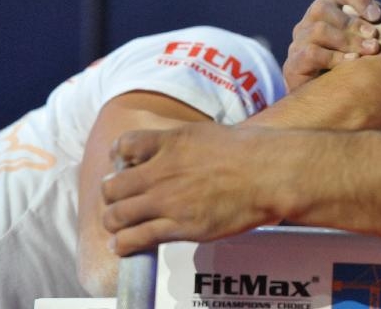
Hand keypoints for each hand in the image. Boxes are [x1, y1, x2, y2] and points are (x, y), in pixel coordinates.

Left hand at [102, 123, 282, 255]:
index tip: (123, 166)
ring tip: (117, 225)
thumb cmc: (250, 151)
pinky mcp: (179, 226)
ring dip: (113, 221)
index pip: (124, 146)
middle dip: (112, 194)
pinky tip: (122, 246)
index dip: (119, 158)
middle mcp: (161, 171)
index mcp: (170, 142)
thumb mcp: (208, 134)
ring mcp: (167, 200)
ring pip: (117, 215)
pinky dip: (123, 244)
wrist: (269, 172)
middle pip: (113, 186)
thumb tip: (178, 150)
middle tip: (119, 200)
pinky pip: (136, 238)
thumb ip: (185, 143)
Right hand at [284, 0, 380, 90]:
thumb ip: (376, 28)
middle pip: (322, 6)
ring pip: (318, 29)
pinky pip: (311, 53)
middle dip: (353, 23)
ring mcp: (298, 43)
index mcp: (329, 12)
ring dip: (348, 40)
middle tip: (375, 38)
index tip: (377, 16)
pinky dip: (335, 57)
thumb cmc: (356, 70)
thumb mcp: (369, 44)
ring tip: (370, 52)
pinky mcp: (292, 65)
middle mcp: (309, 23)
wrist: (332, 108)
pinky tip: (353, 64)